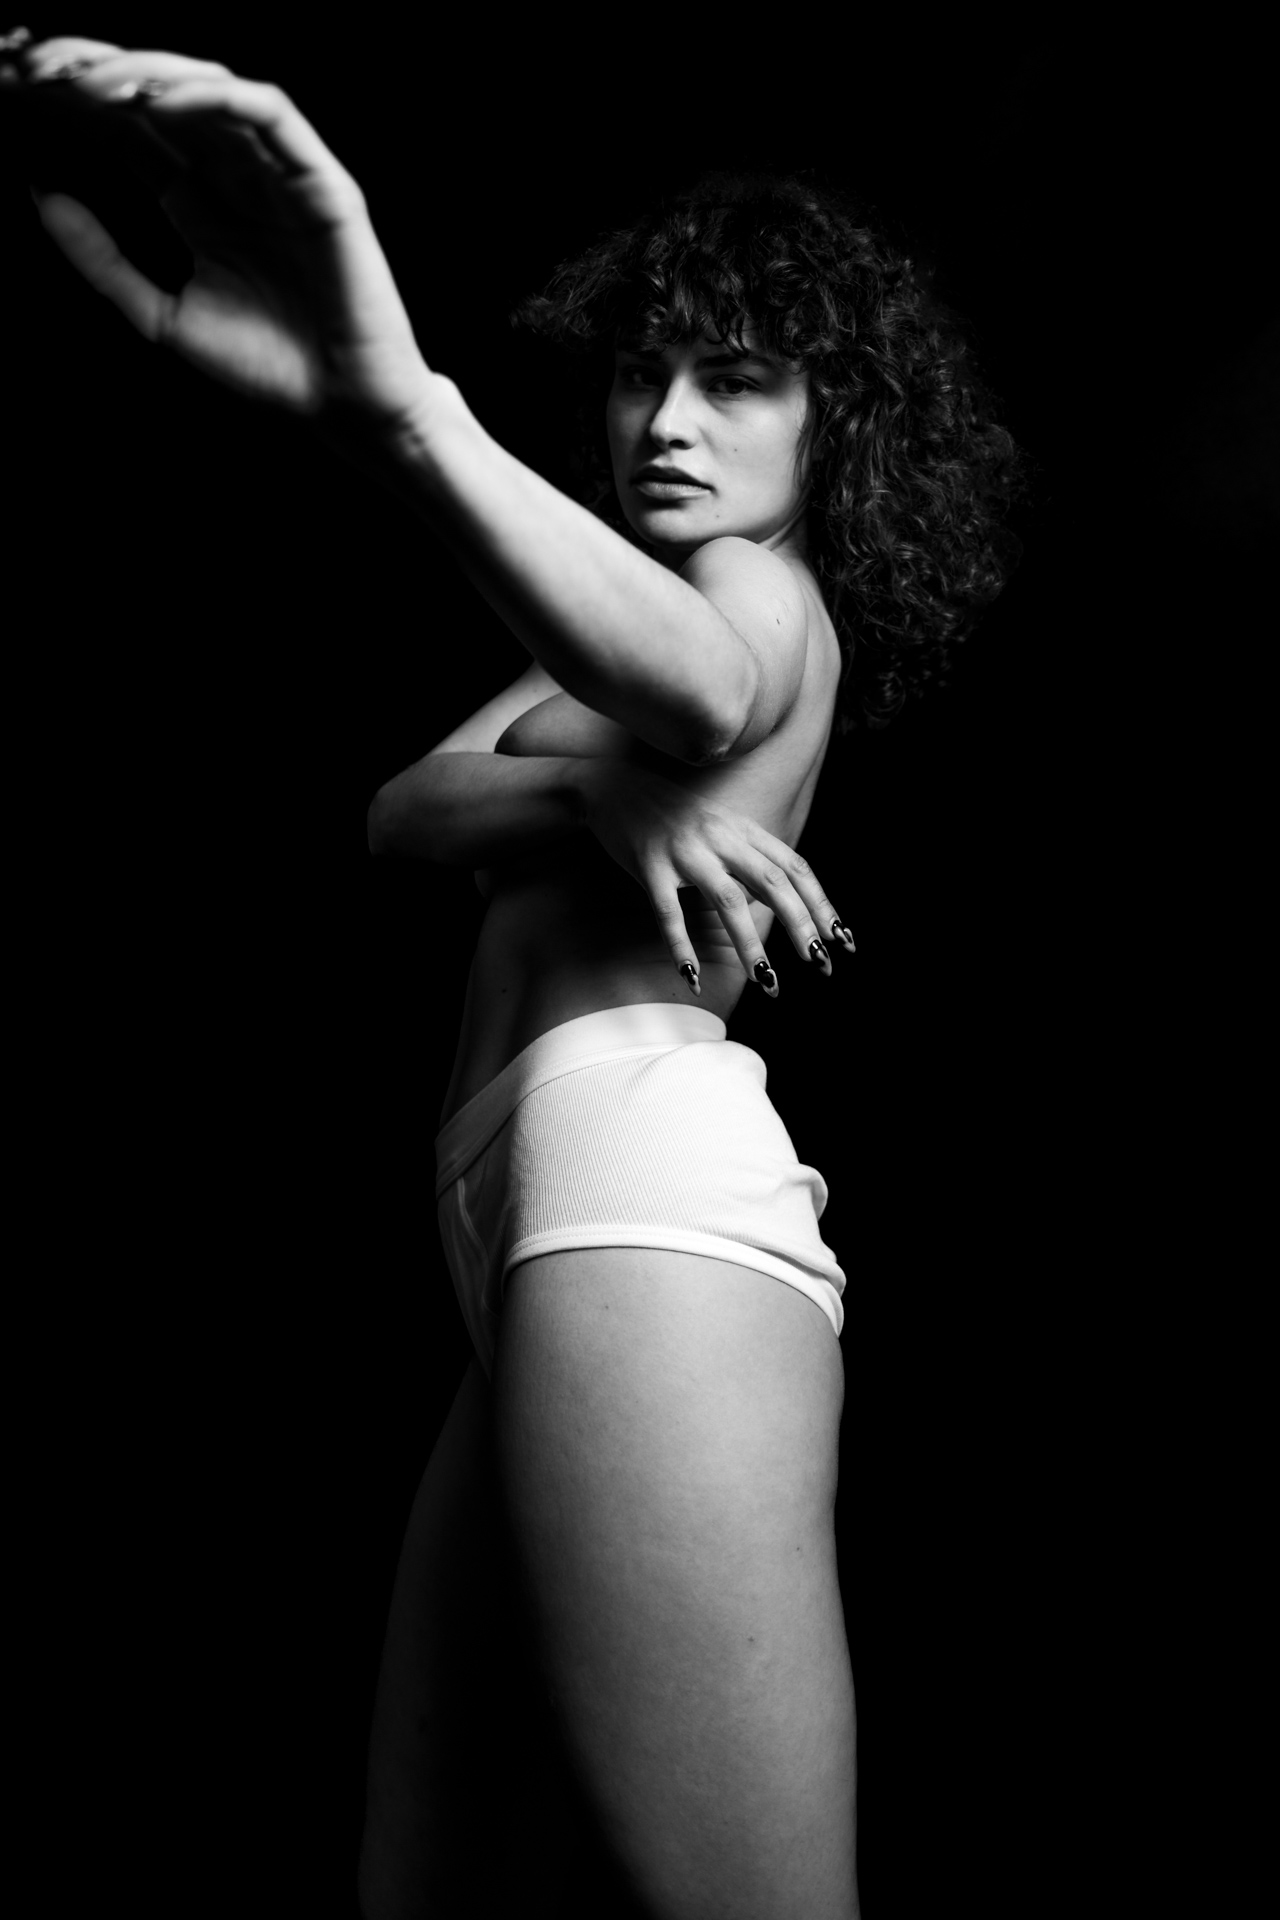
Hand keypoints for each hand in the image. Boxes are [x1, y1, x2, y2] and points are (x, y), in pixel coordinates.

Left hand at [11, 36, 435, 431]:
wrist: (341, 407)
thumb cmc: (268, 370)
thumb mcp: (162, 317)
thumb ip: (104, 262)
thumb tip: (41, 197)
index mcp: (200, 200)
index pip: (132, 127)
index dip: (76, 103)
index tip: (16, 91)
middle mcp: (237, 175)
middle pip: (162, 94)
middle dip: (98, 71)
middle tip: (36, 69)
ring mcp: (279, 172)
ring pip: (210, 88)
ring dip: (146, 73)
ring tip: (87, 85)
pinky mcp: (320, 180)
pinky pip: (267, 113)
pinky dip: (213, 98)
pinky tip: (159, 105)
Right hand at [575, 760, 854, 998]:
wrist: (612, 784)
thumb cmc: (670, 814)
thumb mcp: (719, 827)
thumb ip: (749, 859)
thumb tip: (777, 903)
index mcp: (743, 828)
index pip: (795, 868)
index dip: (821, 904)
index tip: (840, 941)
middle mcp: (721, 836)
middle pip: (773, 883)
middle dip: (801, 926)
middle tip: (818, 965)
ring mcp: (685, 850)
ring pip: (728, 900)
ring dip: (751, 944)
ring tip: (767, 982)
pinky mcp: (650, 864)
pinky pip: (668, 911)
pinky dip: (682, 946)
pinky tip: (692, 976)